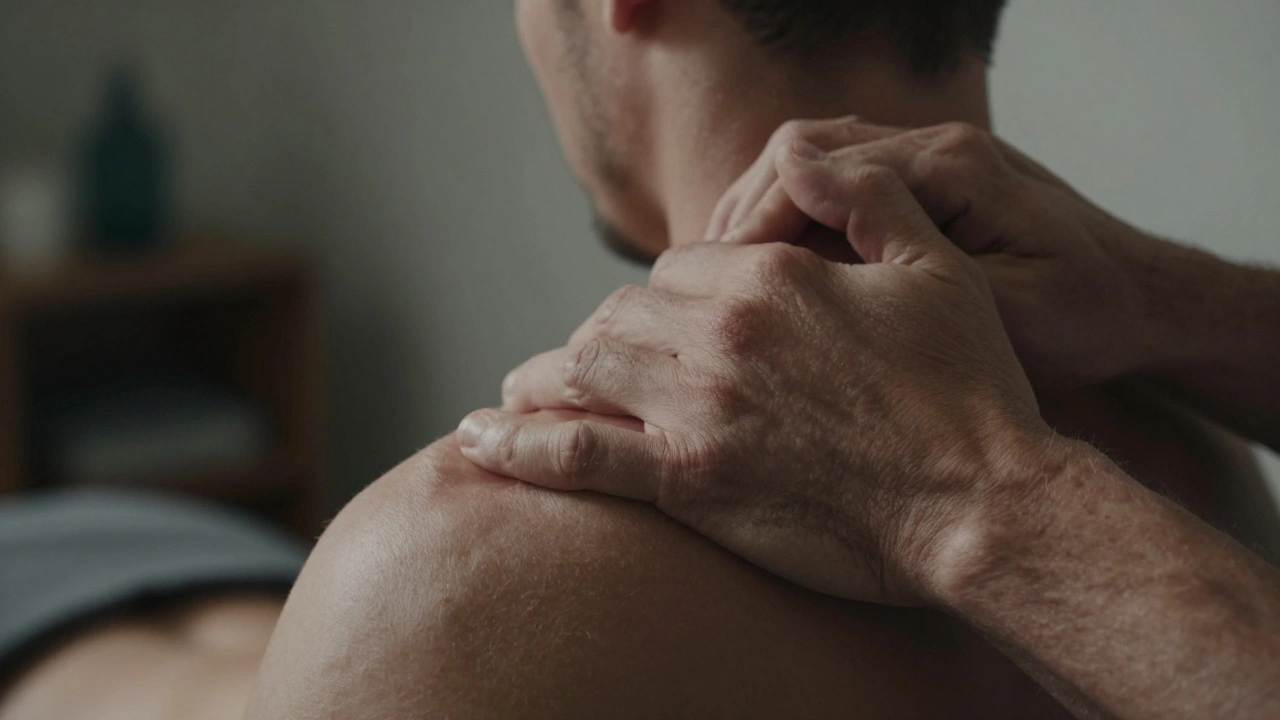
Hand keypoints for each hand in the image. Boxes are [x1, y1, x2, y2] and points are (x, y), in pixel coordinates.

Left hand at [458, 169, 1048, 605]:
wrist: (979, 506)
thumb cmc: (970, 394)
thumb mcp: (937, 270)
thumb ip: (866, 199)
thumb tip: (806, 154)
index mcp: (770, 278)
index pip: (676, 267)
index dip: (668, 295)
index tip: (667, 326)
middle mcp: (718, 336)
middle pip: (618, 317)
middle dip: (602, 337)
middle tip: (591, 366)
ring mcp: (696, 410)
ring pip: (583, 370)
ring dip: (546, 379)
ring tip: (515, 395)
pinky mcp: (688, 481)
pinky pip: (576, 455)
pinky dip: (518, 445)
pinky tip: (476, 441)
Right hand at [709, 116, 1157, 390]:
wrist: (1142, 301)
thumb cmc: (1084, 315)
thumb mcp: (1007, 308)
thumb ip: (914, 270)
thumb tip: (815, 253)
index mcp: (948, 165)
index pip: (816, 165)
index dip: (757, 223)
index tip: (720, 281)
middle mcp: (931, 146)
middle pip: (798, 150)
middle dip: (742, 213)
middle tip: (700, 280)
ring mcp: (925, 159)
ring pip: (806, 160)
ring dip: (757, 214)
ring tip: (718, 278)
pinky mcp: (922, 185)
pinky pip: (832, 183)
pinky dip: (789, 221)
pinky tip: (765, 274)